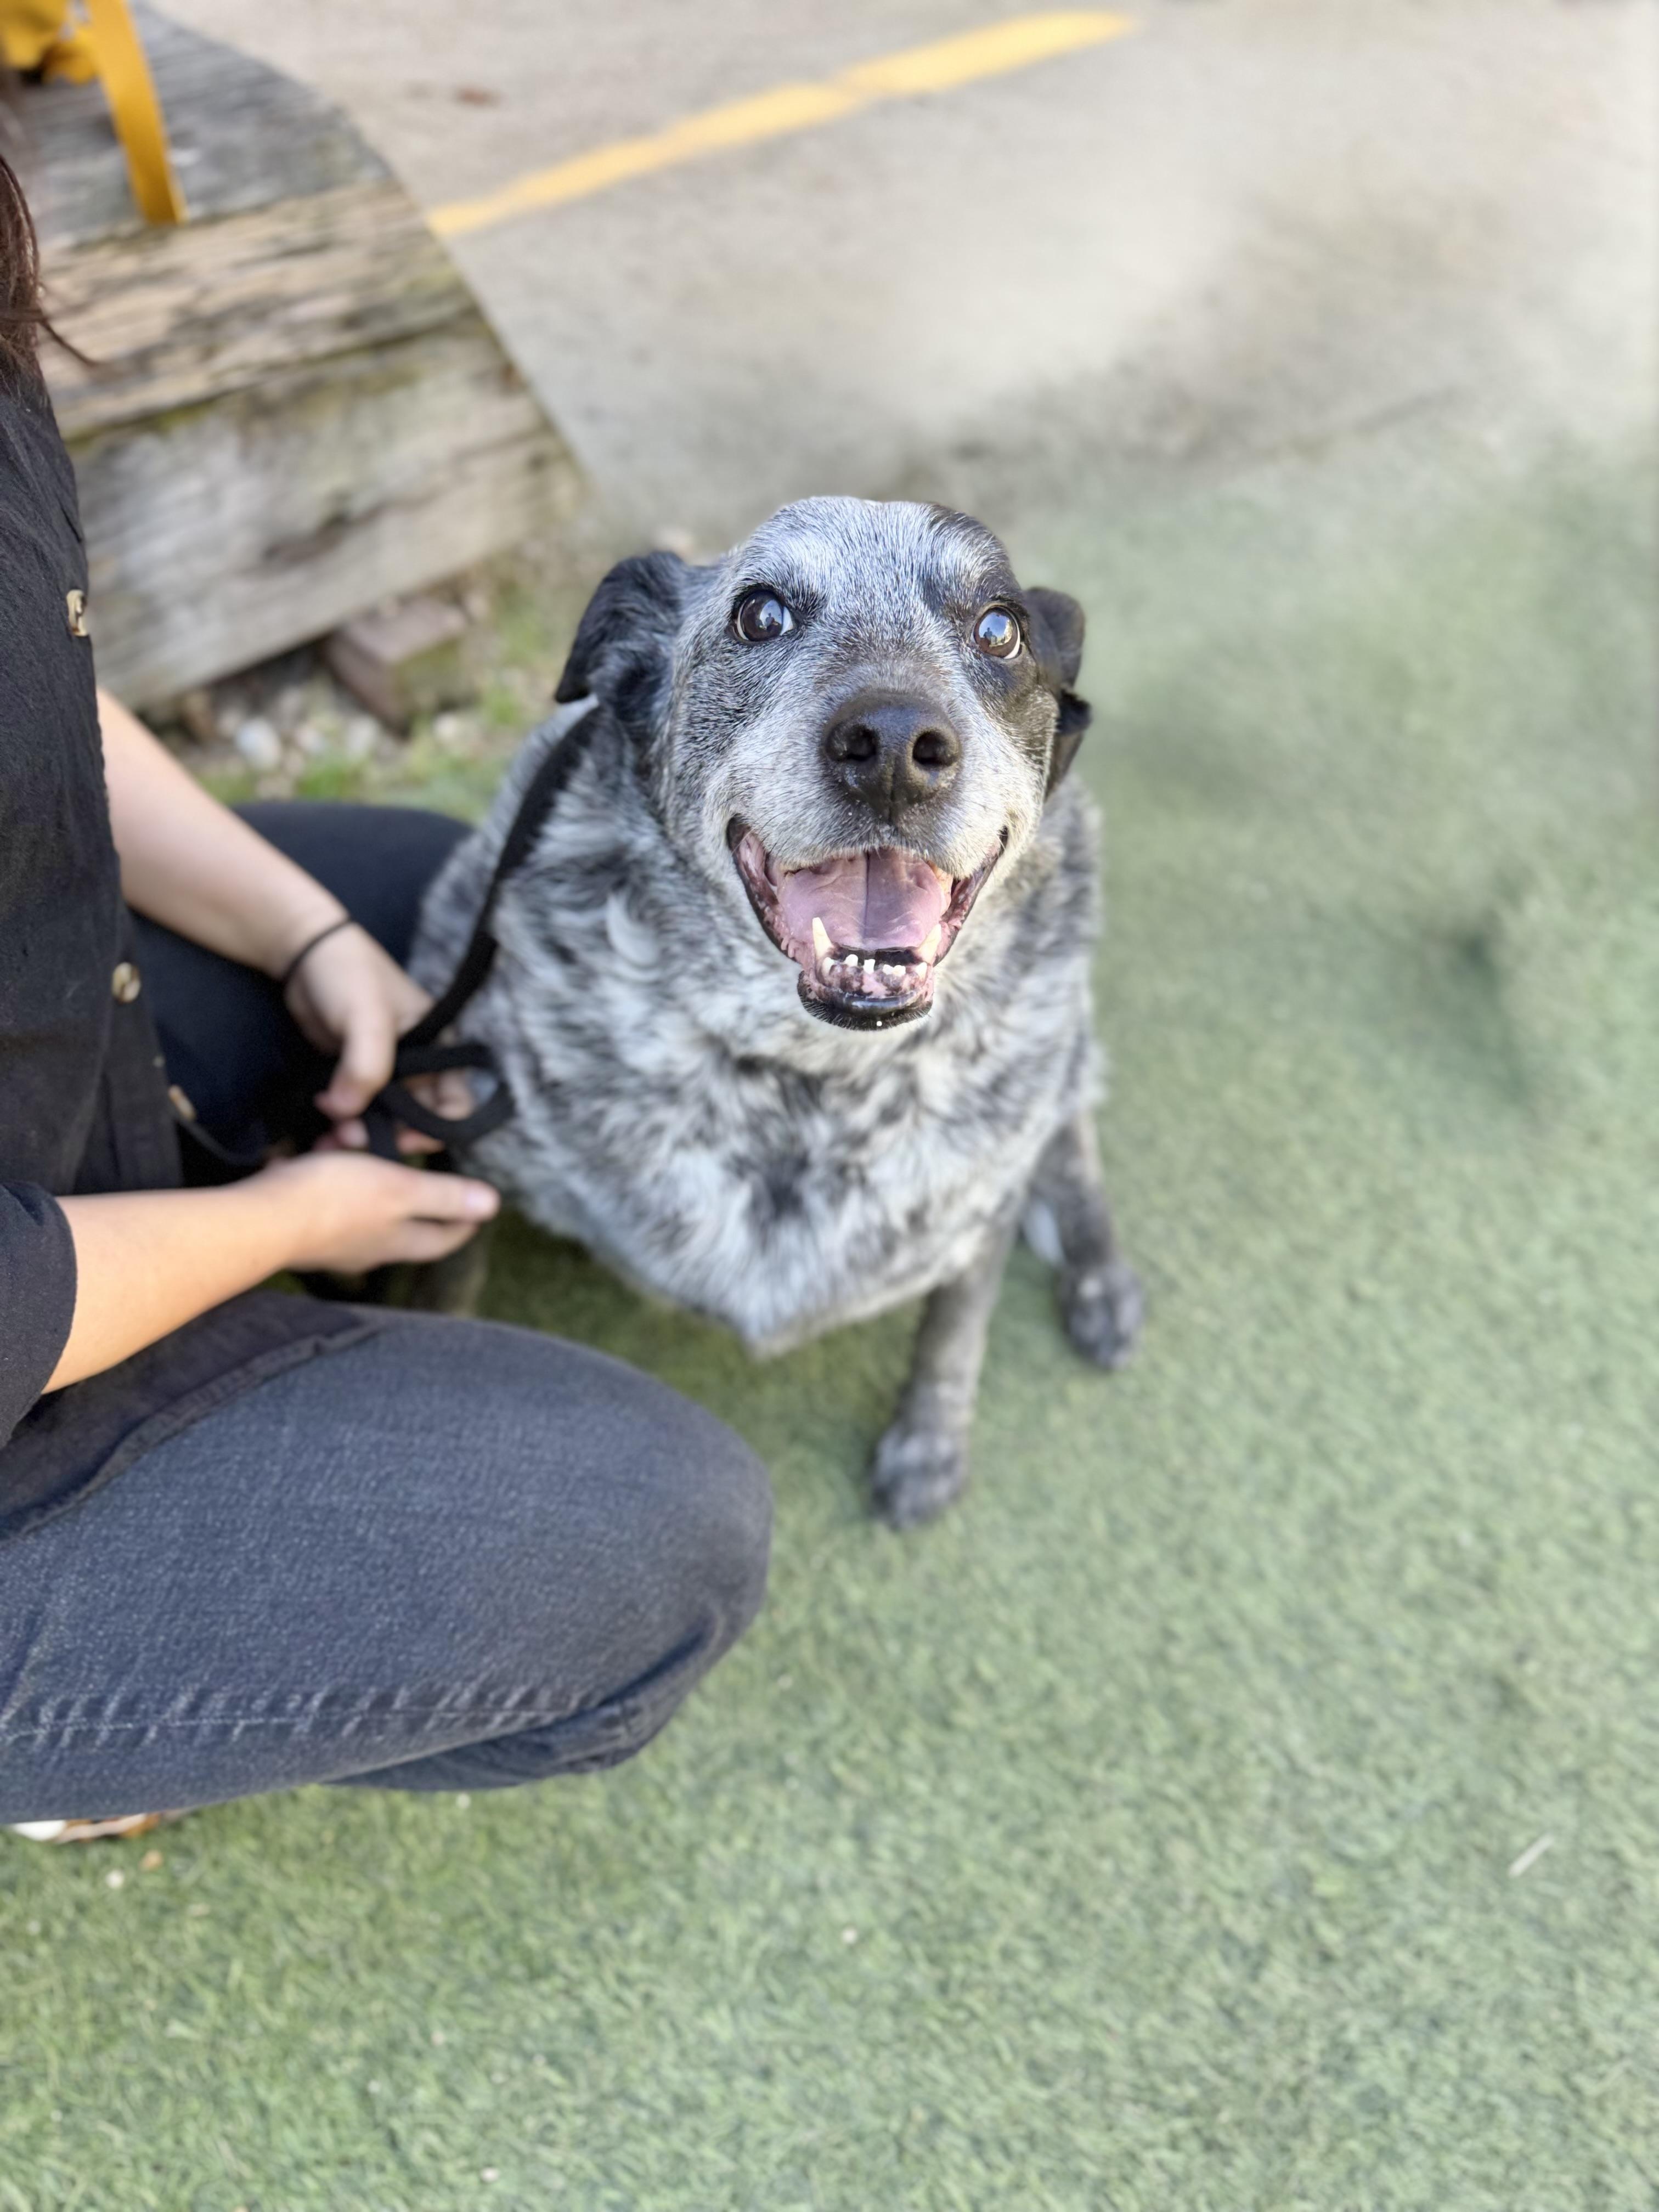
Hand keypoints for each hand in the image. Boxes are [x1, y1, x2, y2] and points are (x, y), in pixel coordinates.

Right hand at [267, 1151, 498, 1274]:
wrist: (258, 1219)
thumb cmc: (330, 1201)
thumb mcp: (398, 1188)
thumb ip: (445, 1196)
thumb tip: (493, 1205)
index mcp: (399, 1241)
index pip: (445, 1237)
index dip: (465, 1220)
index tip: (478, 1206)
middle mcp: (369, 1249)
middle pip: (408, 1226)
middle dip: (419, 1196)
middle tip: (426, 1170)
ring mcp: (334, 1244)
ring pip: (366, 1211)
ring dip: (371, 1180)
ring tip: (367, 1150)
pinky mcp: (303, 1230)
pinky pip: (330, 1203)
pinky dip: (336, 1179)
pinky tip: (326, 1158)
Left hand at [282, 921, 472, 1153]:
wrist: (301, 952)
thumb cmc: (349, 974)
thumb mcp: (366, 1017)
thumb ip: (366, 1066)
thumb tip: (347, 1113)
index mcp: (438, 1047)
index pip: (455, 1104)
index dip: (436, 1129)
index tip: (401, 1141)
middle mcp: (417, 1064)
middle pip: (415, 1120)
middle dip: (387, 1136)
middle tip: (351, 1138)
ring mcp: (383, 1072)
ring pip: (381, 1120)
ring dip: (358, 1135)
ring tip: (330, 1138)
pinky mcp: (351, 1075)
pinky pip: (353, 1112)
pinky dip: (339, 1126)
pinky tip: (321, 1131)